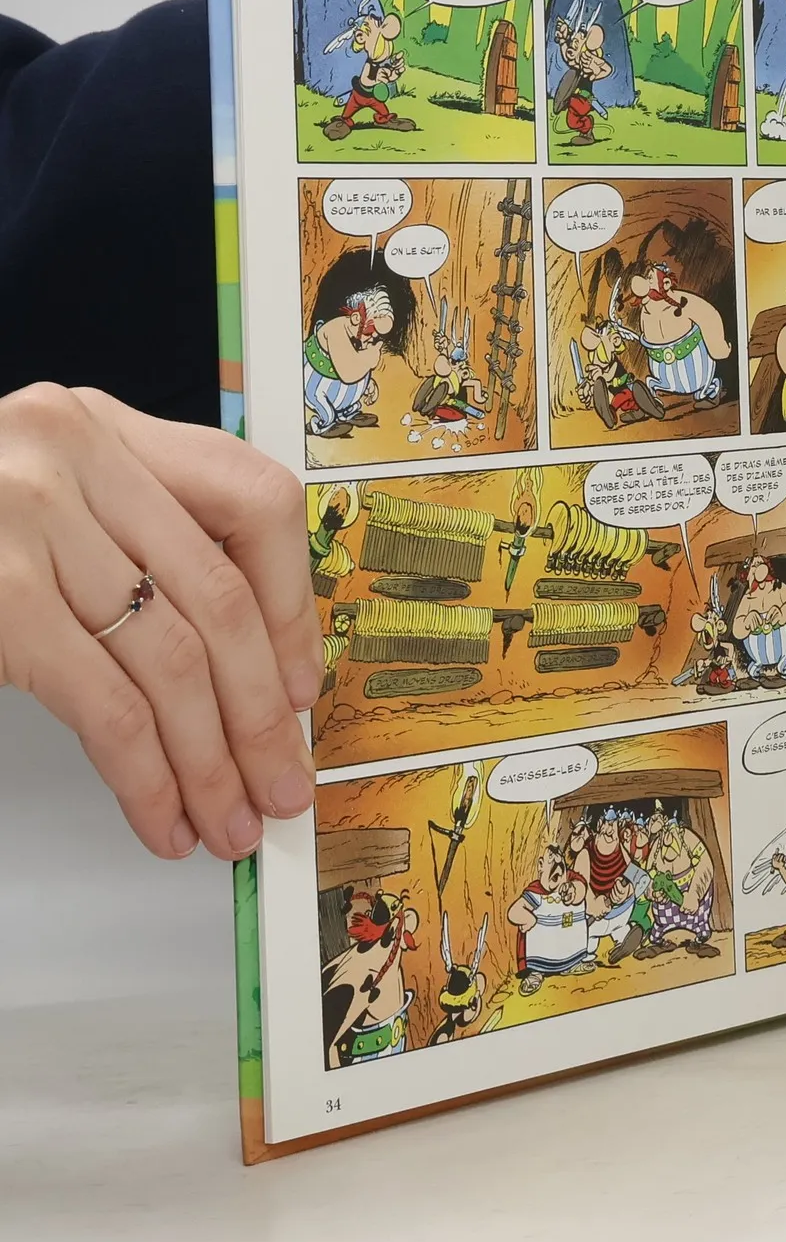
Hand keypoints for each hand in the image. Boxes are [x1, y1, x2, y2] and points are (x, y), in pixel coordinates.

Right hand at [0, 387, 320, 859]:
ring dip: (209, 760)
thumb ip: (137, 543)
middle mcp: (72, 458)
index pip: (253, 503)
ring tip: (226, 816)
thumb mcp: (48, 501)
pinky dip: (146, 775)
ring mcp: (28, 522)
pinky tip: (162, 813)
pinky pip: (108, 704)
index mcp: (101, 425)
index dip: (291, 607)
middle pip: (219, 601)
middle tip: (280, 783)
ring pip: (172, 662)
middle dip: (261, 714)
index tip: (301, 687)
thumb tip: (251, 669)